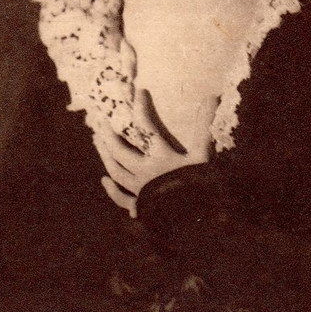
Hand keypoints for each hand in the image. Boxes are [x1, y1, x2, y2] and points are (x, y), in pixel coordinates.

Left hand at [96, 89, 217, 216]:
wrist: (194, 219)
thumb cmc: (199, 185)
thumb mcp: (204, 155)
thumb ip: (204, 126)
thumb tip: (212, 97)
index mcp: (160, 156)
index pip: (146, 126)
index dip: (141, 107)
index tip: (139, 92)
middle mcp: (145, 170)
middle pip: (120, 150)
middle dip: (110, 135)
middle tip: (101, 123)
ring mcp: (140, 188)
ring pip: (116, 170)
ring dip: (106, 156)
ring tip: (98, 143)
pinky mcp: (140, 204)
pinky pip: (122, 197)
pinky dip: (112, 190)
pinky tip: (104, 181)